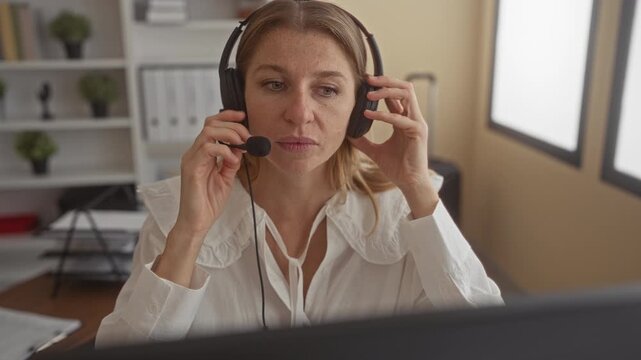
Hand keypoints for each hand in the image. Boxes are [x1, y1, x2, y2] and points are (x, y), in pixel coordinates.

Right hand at [174, 110, 249, 240]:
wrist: (197, 223)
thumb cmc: (208, 203)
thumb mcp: (226, 178)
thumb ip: (231, 162)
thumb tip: (240, 148)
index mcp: (201, 154)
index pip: (211, 125)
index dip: (227, 117)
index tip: (243, 116)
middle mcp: (194, 153)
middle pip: (211, 124)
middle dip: (233, 126)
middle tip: (248, 137)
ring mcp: (191, 159)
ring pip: (208, 132)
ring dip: (230, 135)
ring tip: (241, 146)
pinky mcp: (191, 168)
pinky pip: (207, 149)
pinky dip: (224, 151)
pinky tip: (232, 160)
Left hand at [349, 75, 430, 192]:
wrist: (409, 183)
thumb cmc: (397, 168)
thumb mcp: (375, 151)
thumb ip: (363, 141)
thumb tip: (347, 135)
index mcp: (405, 120)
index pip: (396, 95)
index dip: (382, 86)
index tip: (365, 81)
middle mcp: (412, 118)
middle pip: (404, 88)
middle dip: (386, 81)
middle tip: (367, 80)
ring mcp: (417, 123)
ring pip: (406, 94)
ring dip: (386, 91)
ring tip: (368, 95)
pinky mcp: (418, 132)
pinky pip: (400, 118)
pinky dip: (383, 115)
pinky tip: (368, 115)